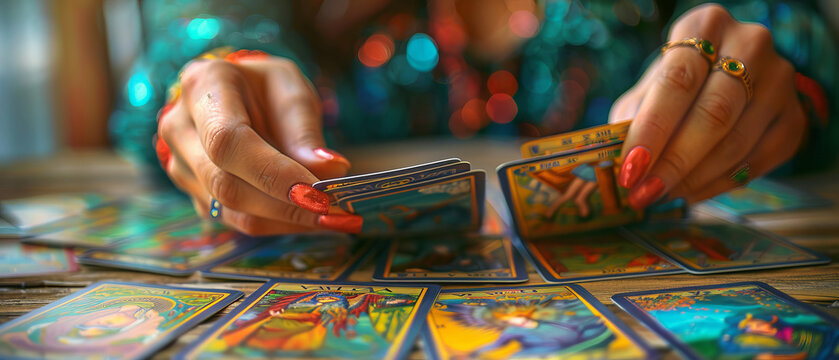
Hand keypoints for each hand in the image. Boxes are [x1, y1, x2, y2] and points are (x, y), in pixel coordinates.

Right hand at [156, 55, 360, 234]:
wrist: (236, 97)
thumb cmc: (266, 89)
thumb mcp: (291, 90)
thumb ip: (305, 130)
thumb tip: (331, 170)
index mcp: (204, 85)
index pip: (227, 141)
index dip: (272, 173)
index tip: (318, 193)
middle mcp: (180, 127)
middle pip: (226, 184)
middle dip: (286, 205)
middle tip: (336, 212)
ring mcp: (181, 165)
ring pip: (232, 211)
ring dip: (287, 220)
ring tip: (333, 218)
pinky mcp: (196, 195)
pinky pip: (237, 221)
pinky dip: (279, 223)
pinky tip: (310, 216)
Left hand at [609, 4, 806, 207]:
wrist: (721, 77)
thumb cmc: (674, 87)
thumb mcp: (646, 91)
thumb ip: (633, 121)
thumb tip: (620, 167)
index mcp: (706, 26)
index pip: (678, 80)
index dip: (652, 129)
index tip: (631, 167)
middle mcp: (751, 44)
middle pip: (714, 113)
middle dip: (674, 161)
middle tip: (645, 192)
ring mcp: (781, 80)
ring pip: (738, 141)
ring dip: (695, 178)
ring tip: (663, 195)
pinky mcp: (795, 116)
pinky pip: (760, 160)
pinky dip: (720, 184)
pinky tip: (691, 193)